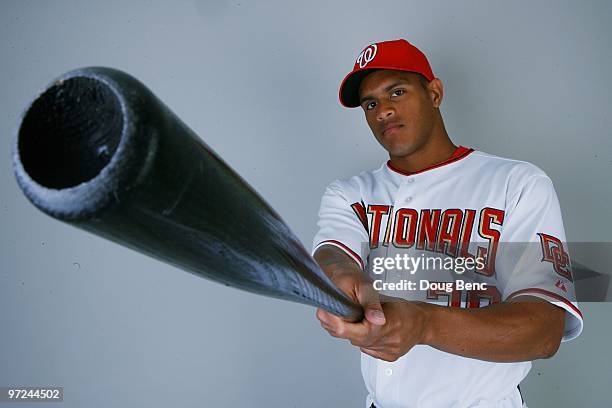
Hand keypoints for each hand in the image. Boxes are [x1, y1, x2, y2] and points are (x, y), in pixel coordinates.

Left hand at [316, 269, 430, 361]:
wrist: (424, 323)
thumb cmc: (405, 309)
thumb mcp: (383, 299)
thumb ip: (365, 305)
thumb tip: (346, 305)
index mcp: (382, 326)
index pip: (350, 330)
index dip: (334, 322)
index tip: (325, 313)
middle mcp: (385, 341)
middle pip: (352, 338)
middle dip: (342, 326)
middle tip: (335, 315)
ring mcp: (387, 351)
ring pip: (359, 344)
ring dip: (354, 333)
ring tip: (357, 321)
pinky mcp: (388, 357)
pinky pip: (368, 349)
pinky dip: (364, 340)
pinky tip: (368, 331)